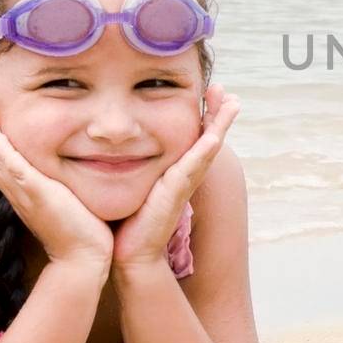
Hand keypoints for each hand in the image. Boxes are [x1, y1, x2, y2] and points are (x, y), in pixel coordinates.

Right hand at [0, 91, 113, 269]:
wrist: (85, 257)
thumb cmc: (82, 230)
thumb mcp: (67, 198)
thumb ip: (62, 183)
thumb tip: (68, 169)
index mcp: (23, 188)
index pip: (0, 154)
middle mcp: (16, 187)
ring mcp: (20, 189)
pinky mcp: (30, 189)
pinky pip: (5, 159)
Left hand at [112, 83, 240, 269]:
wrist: (128, 254)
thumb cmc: (125, 221)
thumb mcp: (130, 184)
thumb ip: (127, 165)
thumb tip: (111, 145)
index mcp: (176, 171)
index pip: (194, 137)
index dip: (204, 116)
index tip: (207, 93)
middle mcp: (185, 175)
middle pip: (208, 138)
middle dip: (218, 113)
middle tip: (224, 89)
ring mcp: (184, 183)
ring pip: (208, 147)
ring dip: (221, 125)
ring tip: (232, 102)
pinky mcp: (176, 193)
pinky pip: (195, 166)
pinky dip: (206, 150)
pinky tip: (215, 136)